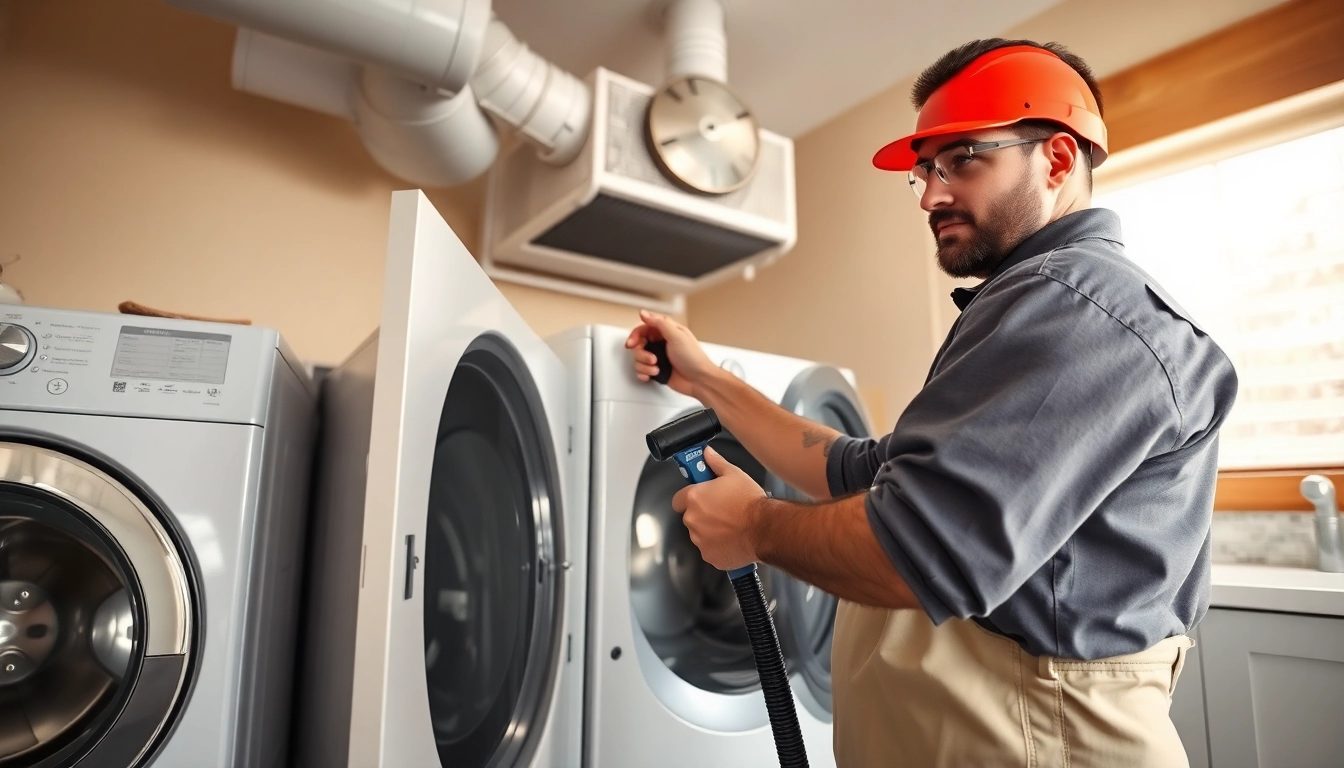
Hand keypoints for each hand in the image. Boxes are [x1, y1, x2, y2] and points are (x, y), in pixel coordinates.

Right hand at [625, 309, 715, 397]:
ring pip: (638, 358)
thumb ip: (660, 323)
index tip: (632, 343)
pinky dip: (645, 373)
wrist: (699, 380)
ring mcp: (658, 357)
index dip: (635, 335)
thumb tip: (644, 314)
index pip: (644, 328)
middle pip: (638, 344)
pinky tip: (653, 374)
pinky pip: (642, 370)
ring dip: (645, 365)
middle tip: (651, 358)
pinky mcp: (656, 370)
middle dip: (641, 353)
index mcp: (666, 332)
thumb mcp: (677, 336)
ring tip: (657, 367)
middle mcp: (661, 343)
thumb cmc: (693, 358)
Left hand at [671, 446, 767, 570]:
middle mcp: (692, 520)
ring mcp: (699, 540)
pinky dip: (718, 546)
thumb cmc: (750, 502)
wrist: (765, 529)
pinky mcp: (709, 556)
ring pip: (699, 534)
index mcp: (694, 498)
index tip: (700, 497)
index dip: (689, 498)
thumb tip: (707, 453)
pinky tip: (732, 539)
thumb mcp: (735, 474)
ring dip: (709, 531)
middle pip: (690, 517)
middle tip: (721, 511)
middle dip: (702, 515)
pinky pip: (709, 550)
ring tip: (730, 525)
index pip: (678, 499)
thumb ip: (716, 463)